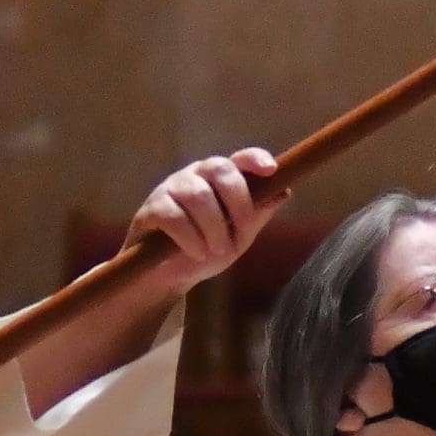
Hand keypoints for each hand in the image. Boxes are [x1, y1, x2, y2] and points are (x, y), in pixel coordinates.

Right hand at [127, 149, 287, 293]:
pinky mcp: (151, 208)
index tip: (271, 169)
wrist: (167, 276)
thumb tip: (284, 192)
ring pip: (198, 195)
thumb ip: (257, 215)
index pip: (239, 159)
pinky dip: (190, 238)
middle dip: (238, 202)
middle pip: (220, 169)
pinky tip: (197, 252)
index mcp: (220, 179)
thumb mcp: (238, 237)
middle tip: (241, 232)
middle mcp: (196, 175)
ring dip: (214, 228)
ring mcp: (171, 188)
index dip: (255, 159)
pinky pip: (173, 216)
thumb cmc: (206, 250)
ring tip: (216, 251)